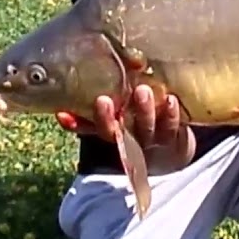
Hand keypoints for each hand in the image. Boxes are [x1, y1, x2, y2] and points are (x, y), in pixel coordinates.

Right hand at [55, 85, 195, 171]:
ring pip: (145, 128)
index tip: (64, 111)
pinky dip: (171, 114)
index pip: (91, 128)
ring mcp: (152, 138)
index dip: (77, 123)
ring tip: (141, 91)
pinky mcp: (174, 135)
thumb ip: (94, 107)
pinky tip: (170, 100)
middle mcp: (129, 138)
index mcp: (111, 132)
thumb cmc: (136, 120)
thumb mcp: (115, 114)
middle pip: (116, 132)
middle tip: (102, 100)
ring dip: (142, 112)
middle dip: (107, 118)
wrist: (171, 147)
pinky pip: (172, 127)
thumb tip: (64, 96)